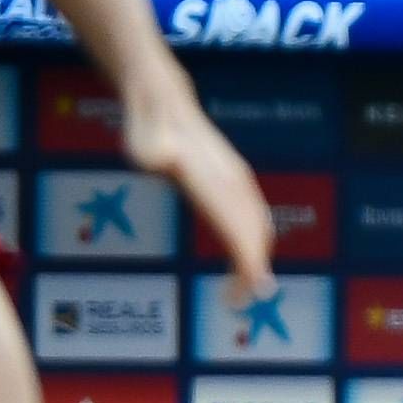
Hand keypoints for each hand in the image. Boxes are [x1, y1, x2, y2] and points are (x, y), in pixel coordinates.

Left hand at [120, 75, 274, 295]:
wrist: (165, 101)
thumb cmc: (149, 127)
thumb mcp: (143, 139)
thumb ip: (151, 149)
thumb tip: (160, 158)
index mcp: (216, 181)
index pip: (239, 229)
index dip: (246, 264)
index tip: (241, 292)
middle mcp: (235, 182)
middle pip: (254, 232)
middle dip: (253, 269)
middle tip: (238, 301)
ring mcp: (239, 180)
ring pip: (259, 224)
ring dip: (257, 257)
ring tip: (245, 287)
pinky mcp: (236, 180)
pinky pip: (255, 215)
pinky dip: (255, 240)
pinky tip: (250, 254)